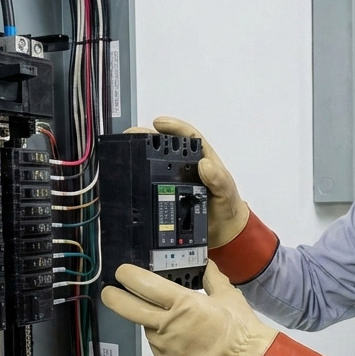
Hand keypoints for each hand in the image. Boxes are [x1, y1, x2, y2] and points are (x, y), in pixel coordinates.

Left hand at [100, 261, 276, 355]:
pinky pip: (158, 345)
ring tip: (171, 319)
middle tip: (108, 292)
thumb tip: (207, 267)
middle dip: (114, 298)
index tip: (122, 273)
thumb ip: (212, 279)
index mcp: (182, 303)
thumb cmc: (238, 327)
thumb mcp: (227, 295)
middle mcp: (168, 324)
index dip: (129, 276)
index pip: (145, 285)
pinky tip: (181, 337)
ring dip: (151, 320)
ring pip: (147, 327)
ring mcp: (165, 346)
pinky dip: (163, 338)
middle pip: (130, 308)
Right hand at [127, 116, 248, 247]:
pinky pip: (154, 183)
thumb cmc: (227, 207)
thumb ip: (219, 179)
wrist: (223, 232)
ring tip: (127, 150)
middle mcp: (188, 167)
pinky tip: (131, 175)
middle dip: (148, 137)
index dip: (173, 127)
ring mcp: (177, 180)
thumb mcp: (226, 192)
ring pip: (157, 163)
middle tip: (133, 135)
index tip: (159, 123)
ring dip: (142, 155)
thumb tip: (205, 165)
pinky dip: (142, 178)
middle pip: (166, 146)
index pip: (188, 136)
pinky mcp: (169, 195)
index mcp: (203, 159)